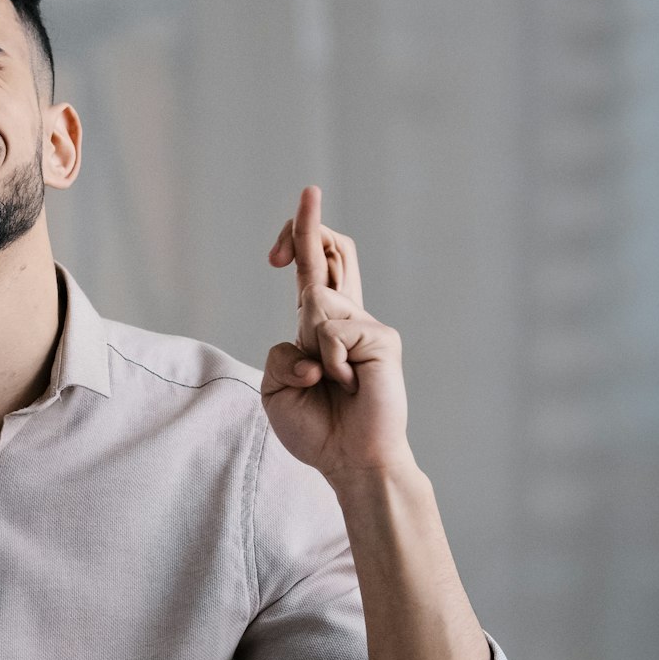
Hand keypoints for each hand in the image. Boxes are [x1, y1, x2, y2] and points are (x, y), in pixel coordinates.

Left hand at [260, 186, 414, 475]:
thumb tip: (312, 334)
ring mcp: (368, 326)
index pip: (314, 267)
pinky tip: (346, 387)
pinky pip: (332, 332)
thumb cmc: (315, 429)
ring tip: (329, 383)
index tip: (306, 197)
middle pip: (334, 252)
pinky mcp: (382, 339)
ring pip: (316, 302)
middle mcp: (347, 318)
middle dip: (308, 227)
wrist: (349, 463)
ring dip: (307, 346)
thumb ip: (278, 353)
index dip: (303, 233)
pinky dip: (326, 364)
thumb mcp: (275, 388)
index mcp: (321, 327)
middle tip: (306, 199)